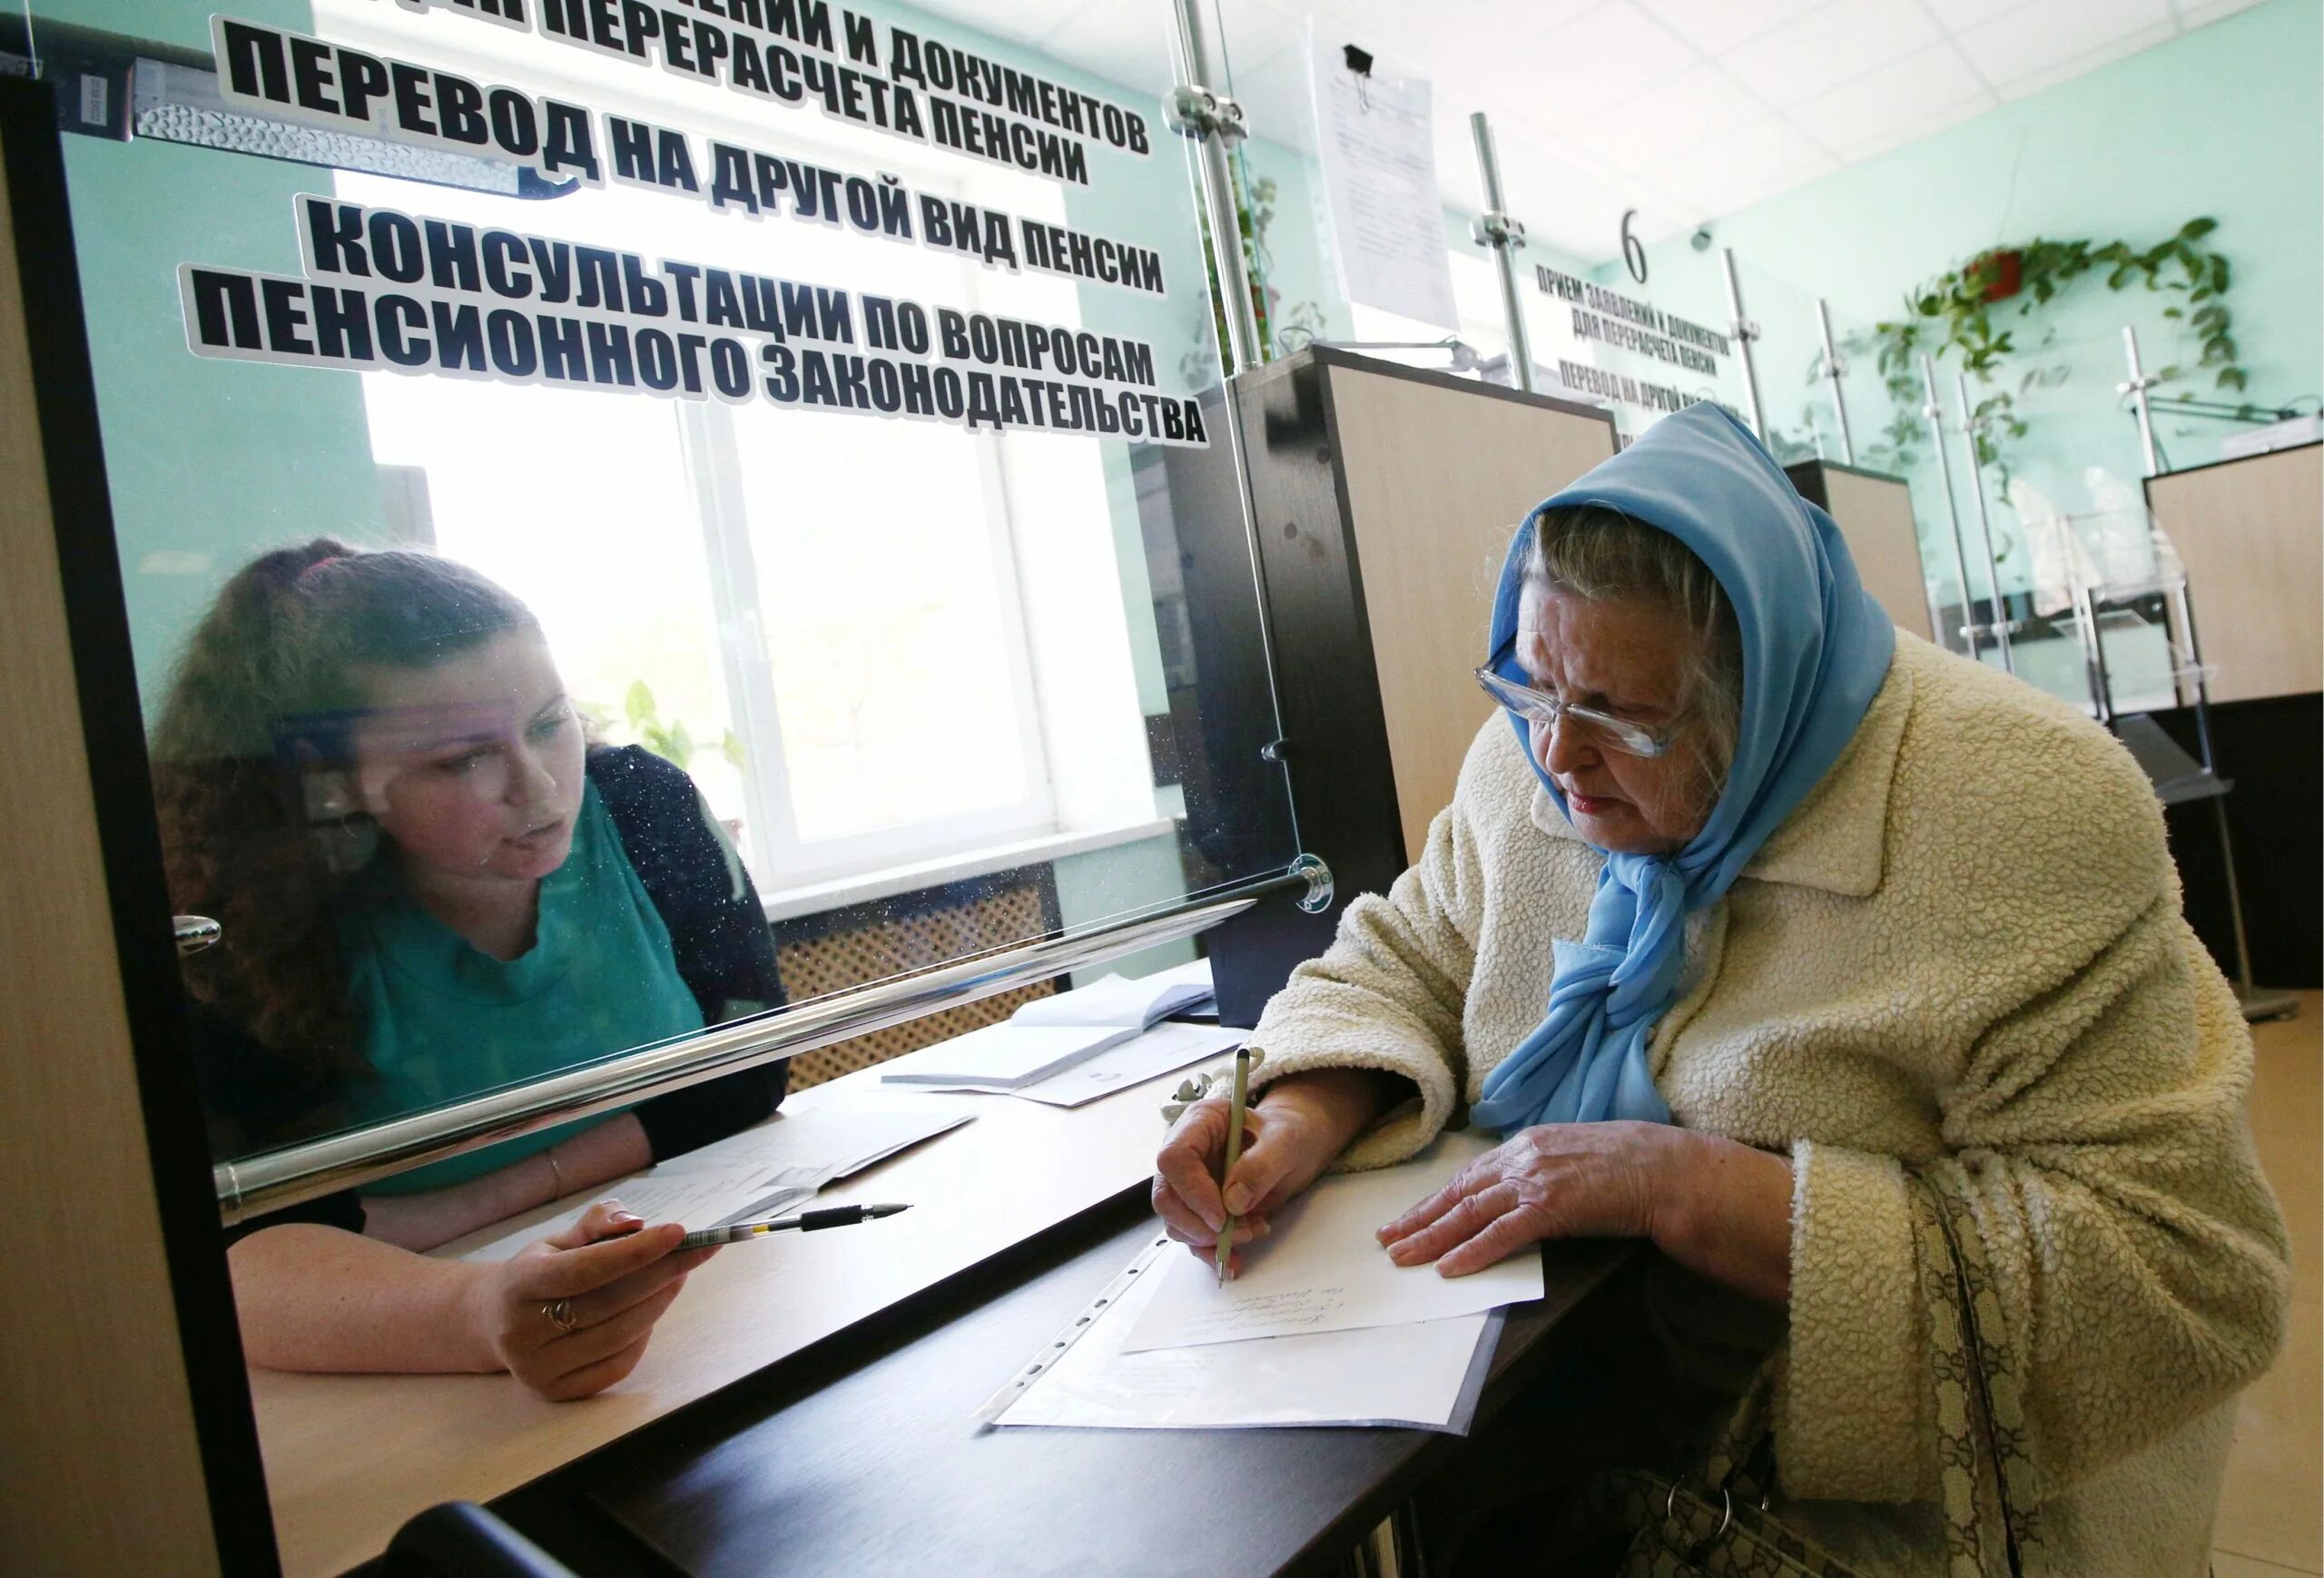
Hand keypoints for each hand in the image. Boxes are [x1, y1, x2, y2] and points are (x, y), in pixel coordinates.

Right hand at [466, 1199, 717, 1399]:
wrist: (494, 1321)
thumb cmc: (537, 1272)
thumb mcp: (557, 1240)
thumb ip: (596, 1224)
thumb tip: (635, 1224)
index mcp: (518, 1285)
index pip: (585, 1270)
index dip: (635, 1252)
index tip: (678, 1232)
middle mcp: (522, 1332)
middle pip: (608, 1304)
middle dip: (660, 1274)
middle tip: (694, 1252)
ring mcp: (537, 1368)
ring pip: (618, 1336)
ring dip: (659, 1303)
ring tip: (678, 1277)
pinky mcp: (555, 1392)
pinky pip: (617, 1365)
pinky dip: (643, 1336)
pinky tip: (651, 1312)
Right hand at [1150, 1091, 1344, 1277]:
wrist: (1292, 1148)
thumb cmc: (1287, 1135)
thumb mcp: (1285, 1143)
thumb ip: (1261, 1166)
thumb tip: (1233, 1202)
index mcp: (1200, 1123)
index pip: (1175, 1158)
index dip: (1193, 1191)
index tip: (1222, 1215)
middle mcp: (1185, 1152)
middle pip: (1167, 1195)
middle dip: (1199, 1224)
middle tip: (1238, 1232)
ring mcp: (1188, 1182)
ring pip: (1176, 1222)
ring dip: (1211, 1239)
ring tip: (1252, 1231)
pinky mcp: (1198, 1207)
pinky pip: (1193, 1236)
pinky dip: (1212, 1251)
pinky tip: (1235, 1257)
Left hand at [1377, 1122, 1680, 1277]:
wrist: (1666, 1169)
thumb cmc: (1630, 1165)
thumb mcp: (1574, 1156)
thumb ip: (1542, 1170)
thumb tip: (1518, 1194)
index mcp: (1527, 1144)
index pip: (1469, 1176)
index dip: (1436, 1199)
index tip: (1409, 1216)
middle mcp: (1523, 1158)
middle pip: (1458, 1194)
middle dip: (1419, 1219)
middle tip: (1387, 1240)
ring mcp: (1535, 1181)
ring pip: (1469, 1213)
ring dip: (1432, 1238)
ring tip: (1404, 1257)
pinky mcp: (1551, 1207)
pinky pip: (1501, 1234)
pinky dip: (1472, 1252)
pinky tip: (1449, 1268)